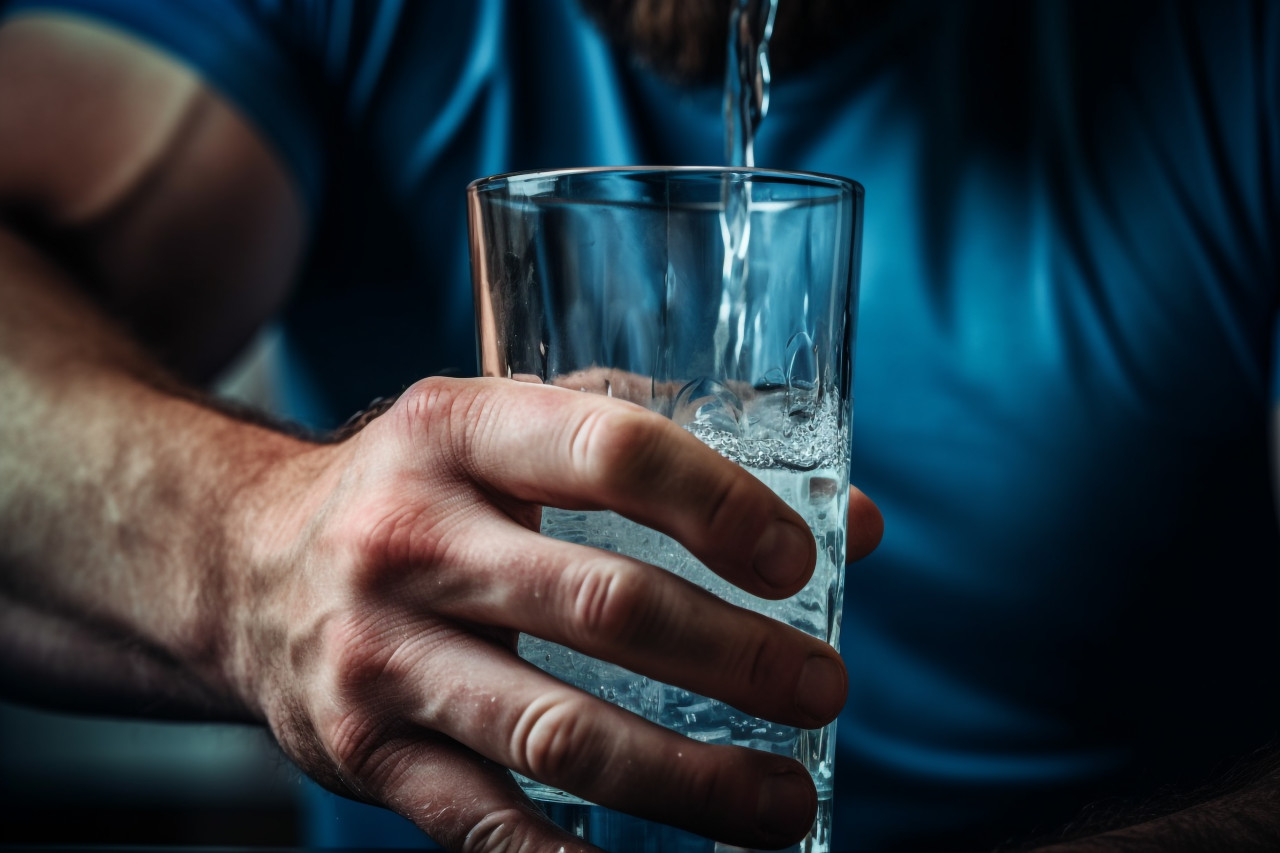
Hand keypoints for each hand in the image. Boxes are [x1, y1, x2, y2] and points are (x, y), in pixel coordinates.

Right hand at [230, 376, 881, 851]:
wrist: (245, 561)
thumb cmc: (424, 489)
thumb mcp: (519, 429)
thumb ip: (673, 449)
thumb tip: (855, 524)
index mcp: (460, 430)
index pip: (613, 450)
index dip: (720, 506)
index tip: (800, 563)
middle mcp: (410, 536)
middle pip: (603, 604)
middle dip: (735, 659)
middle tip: (822, 693)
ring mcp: (379, 652)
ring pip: (557, 731)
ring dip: (688, 779)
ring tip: (783, 801)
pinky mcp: (362, 749)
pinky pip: (482, 821)